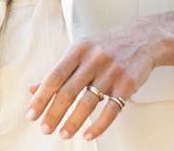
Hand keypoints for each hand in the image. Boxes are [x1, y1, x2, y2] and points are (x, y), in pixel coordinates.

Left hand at [27, 16, 163, 141]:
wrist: (142, 39)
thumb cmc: (106, 47)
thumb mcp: (80, 52)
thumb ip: (58, 71)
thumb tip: (34, 89)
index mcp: (77, 50)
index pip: (54, 76)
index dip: (41, 97)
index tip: (31, 114)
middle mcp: (93, 59)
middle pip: (68, 91)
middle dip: (54, 113)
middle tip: (45, 129)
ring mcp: (111, 72)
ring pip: (88, 101)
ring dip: (74, 121)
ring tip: (63, 134)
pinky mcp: (127, 84)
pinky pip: (111, 109)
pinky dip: (99, 125)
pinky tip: (88, 134)